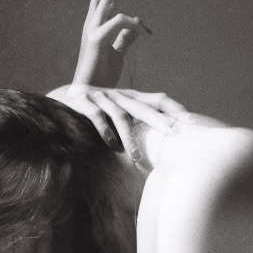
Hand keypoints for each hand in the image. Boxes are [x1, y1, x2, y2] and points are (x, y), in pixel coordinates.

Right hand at [47, 85, 189, 162]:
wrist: (60, 98)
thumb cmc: (95, 111)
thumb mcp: (119, 113)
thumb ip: (137, 123)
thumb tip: (163, 143)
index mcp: (131, 97)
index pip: (158, 99)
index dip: (175, 109)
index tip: (193, 121)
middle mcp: (118, 95)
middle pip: (143, 107)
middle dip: (159, 121)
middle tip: (174, 134)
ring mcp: (100, 96)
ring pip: (120, 115)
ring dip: (129, 137)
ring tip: (137, 157)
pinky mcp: (82, 101)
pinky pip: (96, 115)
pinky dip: (104, 130)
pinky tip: (111, 145)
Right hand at [72, 0, 152, 87]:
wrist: (90, 96)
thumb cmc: (102, 76)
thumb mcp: (116, 52)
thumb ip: (124, 38)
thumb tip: (137, 26)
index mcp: (95, 21)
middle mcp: (91, 21)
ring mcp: (92, 29)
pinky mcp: (96, 40)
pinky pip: (117, 20)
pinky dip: (135, 22)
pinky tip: (147, 32)